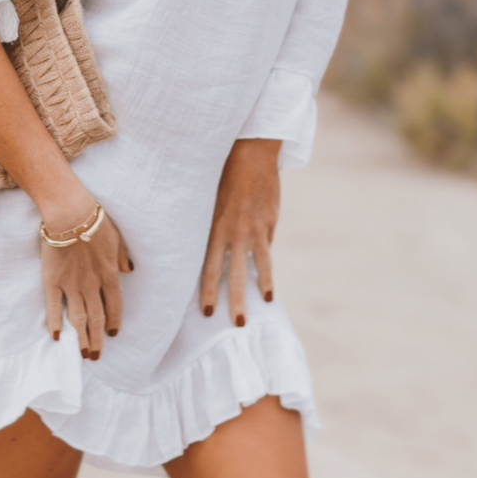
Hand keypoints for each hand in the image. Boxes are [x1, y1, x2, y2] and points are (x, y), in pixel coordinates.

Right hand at [41, 206, 132, 360]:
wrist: (70, 215)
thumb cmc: (95, 222)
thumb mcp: (117, 238)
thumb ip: (122, 257)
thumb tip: (129, 270)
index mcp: (109, 275)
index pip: (114, 306)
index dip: (114, 322)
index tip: (113, 335)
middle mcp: (92, 285)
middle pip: (97, 318)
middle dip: (97, 339)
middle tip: (96, 356)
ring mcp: (71, 285)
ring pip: (78, 318)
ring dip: (81, 338)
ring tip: (82, 354)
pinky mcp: (52, 281)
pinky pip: (54, 308)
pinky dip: (55, 324)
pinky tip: (57, 338)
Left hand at [200, 139, 280, 325]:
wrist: (252, 153)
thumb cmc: (226, 174)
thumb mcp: (213, 199)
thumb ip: (215, 225)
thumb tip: (216, 247)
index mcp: (216, 226)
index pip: (210, 265)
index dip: (208, 290)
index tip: (207, 310)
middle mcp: (234, 230)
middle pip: (230, 272)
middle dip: (230, 299)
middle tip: (232, 323)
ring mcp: (254, 228)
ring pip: (254, 265)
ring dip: (255, 289)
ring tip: (256, 309)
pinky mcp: (269, 222)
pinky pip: (265, 250)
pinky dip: (265, 270)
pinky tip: (267, 290)